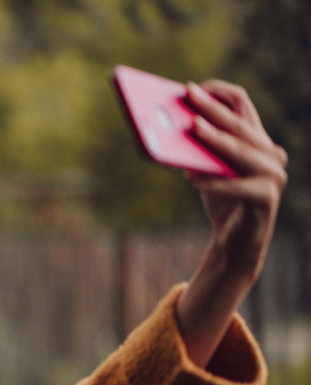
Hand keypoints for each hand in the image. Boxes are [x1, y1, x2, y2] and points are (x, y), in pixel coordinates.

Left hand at [183, 79, 287, 283]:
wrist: (233, 241)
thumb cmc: (219, 199)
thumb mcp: (206, 169)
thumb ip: (197, 149)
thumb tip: (167, 126)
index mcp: (256, 140)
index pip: (242, 103)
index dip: (217, 92)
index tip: (191, 88)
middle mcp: (269, 153)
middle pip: (239, 123)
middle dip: (211, 108)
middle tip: (188, 94)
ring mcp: (272, 176)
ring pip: (240, 150)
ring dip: (215, 138)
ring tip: (192, 127)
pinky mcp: (266, 199)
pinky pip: (236, 186)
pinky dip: (213, 181)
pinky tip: (191, 176)